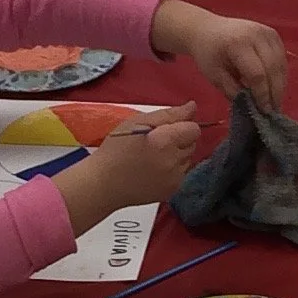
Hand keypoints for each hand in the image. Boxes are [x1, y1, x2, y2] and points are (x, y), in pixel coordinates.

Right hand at [88, 102, 203, 209]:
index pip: (194, 129)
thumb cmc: (115, 149)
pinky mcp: (172, 190)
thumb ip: (168, 114)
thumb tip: (192, 107)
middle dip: (179, 140)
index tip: (165, 129)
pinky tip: (153, 170)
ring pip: (188, 159)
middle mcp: (173, 161)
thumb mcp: (137, 122)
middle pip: (192, 144)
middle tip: (155, 143)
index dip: (181, 126)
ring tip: (153, 157)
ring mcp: (174, 178)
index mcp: (164, 141)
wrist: (104, 183)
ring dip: (176, 155)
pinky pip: (181, 174)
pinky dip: (172, 170)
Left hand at [152, 0, 285, 113]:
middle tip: (273, 111)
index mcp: (238, 44)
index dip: (262, 94)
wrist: (207, 29)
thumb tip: (252, 106)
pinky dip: (280, 74)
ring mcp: (267, 32)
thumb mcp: (215, 76)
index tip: (263, 111)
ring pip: (281, 64)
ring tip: (275, 102)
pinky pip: (282, 58)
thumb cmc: (208, 54)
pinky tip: (274, 87)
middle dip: (275, 92)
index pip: (257, 74)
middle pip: (273, 68)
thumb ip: (233, 91)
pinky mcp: (273, 34)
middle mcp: (256, 34)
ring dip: (280, 85)